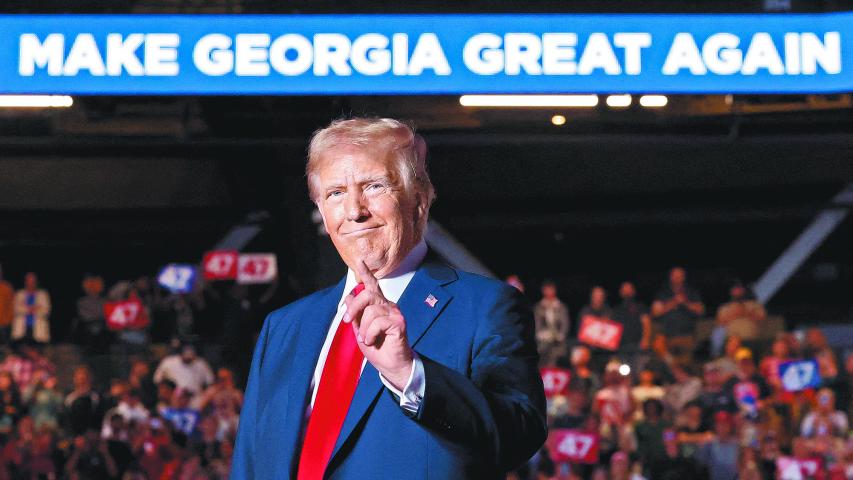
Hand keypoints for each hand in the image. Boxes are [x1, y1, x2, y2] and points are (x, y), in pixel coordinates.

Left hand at [343, 260, 412, 389]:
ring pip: (371, 312)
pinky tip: (373, 341)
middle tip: (348, 321)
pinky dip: (370, 334)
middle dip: (354, 308)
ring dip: (364, 329)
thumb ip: (356, 313)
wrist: (390, 365)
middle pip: (367, 295)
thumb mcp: (360, 329)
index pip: (372, 285)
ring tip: (367, 339)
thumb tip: (348, 295)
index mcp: (379, 306)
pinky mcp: (399, 323)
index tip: (359, 261)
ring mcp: (395, 313)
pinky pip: (377, 323)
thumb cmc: (378, 348)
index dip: (366, 273)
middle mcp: (388, 306)